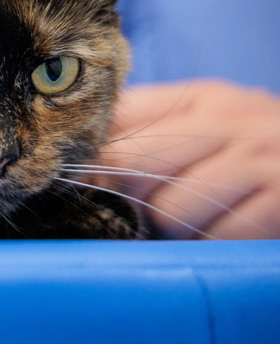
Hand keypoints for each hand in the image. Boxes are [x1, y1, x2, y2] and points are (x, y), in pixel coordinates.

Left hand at [95, 80, 279, 238]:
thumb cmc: (264, 151)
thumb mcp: (212, 123)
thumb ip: (150, 127)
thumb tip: (84, 153)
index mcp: (201, 99)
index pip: (118, 118)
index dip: (91, 157)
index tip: (82, 180)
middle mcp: (229, 120)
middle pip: (131, 164)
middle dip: (126, 197)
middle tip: (142, 209)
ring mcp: (259, 158)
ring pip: (168, 210)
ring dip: (176, 228)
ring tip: (201, 218)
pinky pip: (217, 236)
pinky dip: (215, 244)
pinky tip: (230, 231)